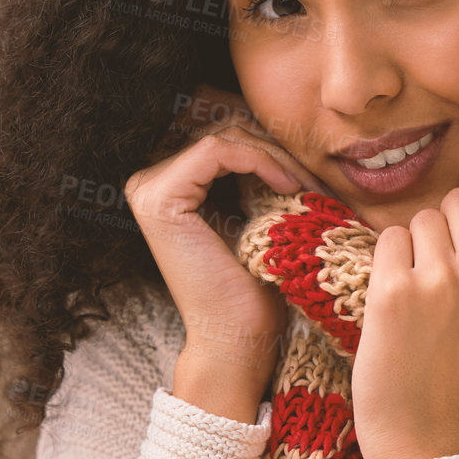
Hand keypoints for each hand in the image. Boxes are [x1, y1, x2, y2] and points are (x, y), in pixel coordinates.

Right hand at [127, 84, 330, 389]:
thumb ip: (250, 167)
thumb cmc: (252, 285)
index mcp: (164, 181)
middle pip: (218, 123)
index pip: (216, 125)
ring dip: (275, 153)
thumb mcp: (253, 209)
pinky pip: (217, 149)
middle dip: (272, 140)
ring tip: (307, 186)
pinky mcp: (158, 197)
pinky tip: (289, 186)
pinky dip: (261, 160)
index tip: (305, 165)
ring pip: (224, 134)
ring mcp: (146, 187)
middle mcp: (146, 179)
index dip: (265, 134)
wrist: (238, 338)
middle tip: (312, 173)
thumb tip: (273, 121)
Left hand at [349, 163, 458, 458]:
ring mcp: (438, 278)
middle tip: (449, 270)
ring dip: (419, 246)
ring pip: (422, 220)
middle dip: (452, 226)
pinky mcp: (392, 290)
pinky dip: (388, 261)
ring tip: (425, 293)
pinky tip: (398, 298)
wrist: (429, 436)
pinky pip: (388, 240)